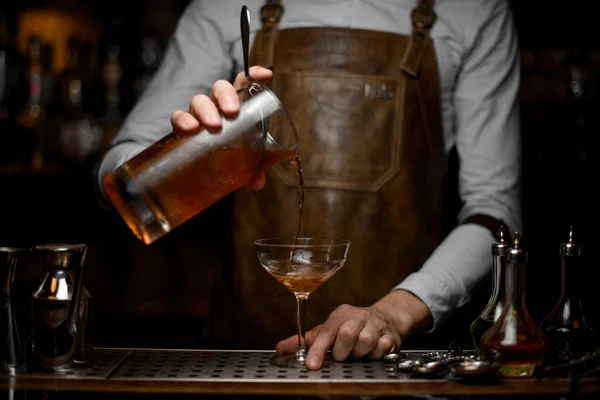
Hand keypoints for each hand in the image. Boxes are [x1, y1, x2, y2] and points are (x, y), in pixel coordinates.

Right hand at [170, 66, 272, 190]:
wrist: (201, 173)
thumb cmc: (228, 157)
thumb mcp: (244, 164)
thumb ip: (253, 170)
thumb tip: (257, 182)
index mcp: (236, 107)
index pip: (243, 83)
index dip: (253, 75)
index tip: (265, 75)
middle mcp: (217, 107)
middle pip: (220, 88)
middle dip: (226, 96)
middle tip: (232, 112)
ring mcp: (198, 116)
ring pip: (199, 101)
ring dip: (206, 109)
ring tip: (213, 125)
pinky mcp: (181, 129)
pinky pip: (178, 117)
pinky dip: (183, 120)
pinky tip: (190, 128)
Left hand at [275, 290, 432, 369]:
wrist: (385, 319)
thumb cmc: (351, 326)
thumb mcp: (328, 330)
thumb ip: (305, 340)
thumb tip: (281, 348)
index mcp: (340, 315)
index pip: (326, 331)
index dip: (318, 349)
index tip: (312, 365)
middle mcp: (358, 317)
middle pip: (347, 334)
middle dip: (342, 352)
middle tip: (342, 357)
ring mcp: (375, 325)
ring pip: (366, 341)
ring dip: (359, 354)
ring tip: (356, 355)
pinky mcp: (390, 336)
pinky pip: (382, 348)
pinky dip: (375, 355)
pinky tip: (372, 353)